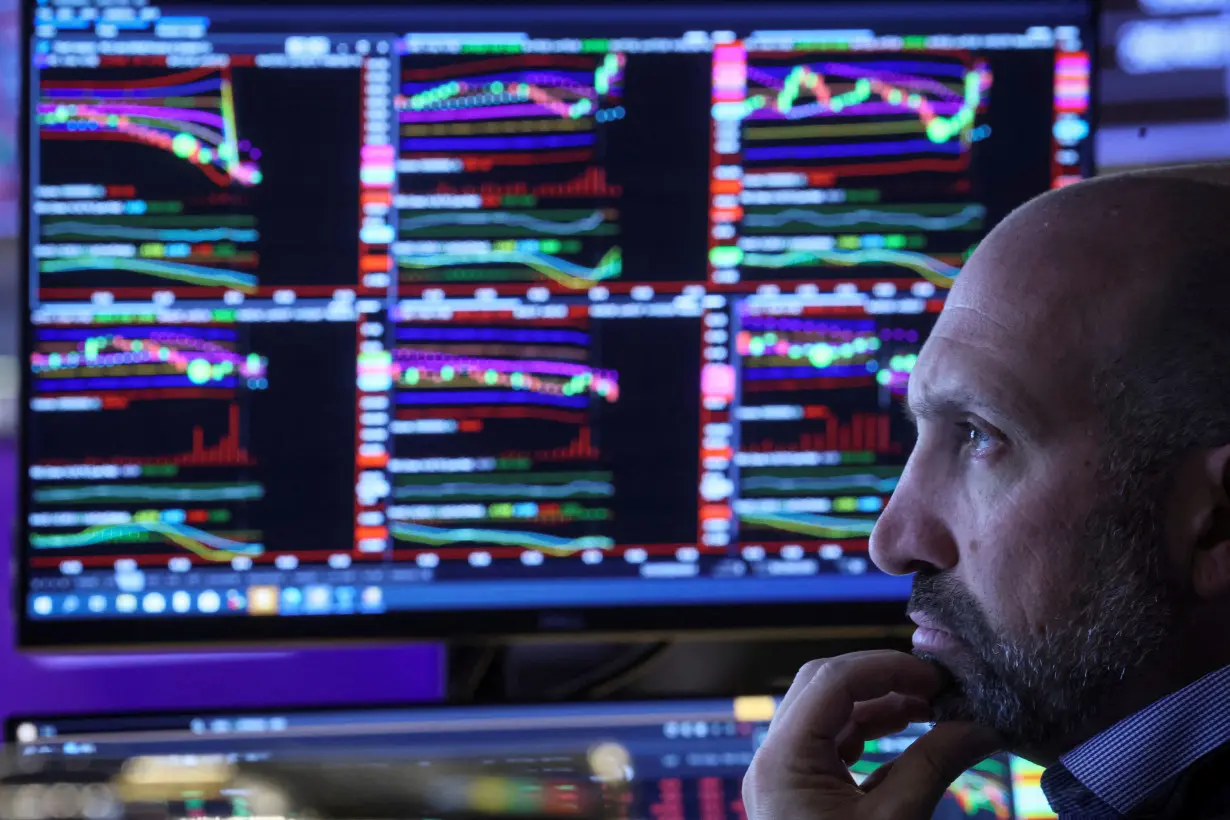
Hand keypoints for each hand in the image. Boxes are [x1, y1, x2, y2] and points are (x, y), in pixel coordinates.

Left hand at [742, 650, 1003, 819]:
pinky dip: (869, 734)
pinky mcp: (797, 796)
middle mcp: (772, 762)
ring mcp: (781, 778)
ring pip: (826, 715)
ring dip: (878, 705)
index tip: (939, 675)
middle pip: (822, 688)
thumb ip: (935, 763)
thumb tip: (982, 722)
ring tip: (932, 707)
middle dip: (880, 678)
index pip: (832, 682)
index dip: (888, 668)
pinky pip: (830, 747)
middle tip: (936, 685)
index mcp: (782, 761)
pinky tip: (911, 734)